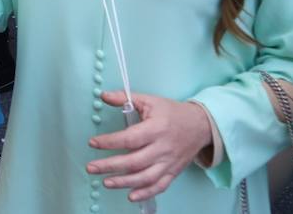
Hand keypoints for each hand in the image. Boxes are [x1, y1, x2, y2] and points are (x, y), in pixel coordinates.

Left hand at [87, 92, 213, 201]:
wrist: (201, 125)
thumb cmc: (172, 112)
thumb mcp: (150, 100)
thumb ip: (125, 98)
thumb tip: (103, 95)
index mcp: (156, 129)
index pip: (130, 139)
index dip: (110, 142)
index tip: (93, 143)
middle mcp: (162, 148)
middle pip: (134, 161)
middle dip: (110, 166)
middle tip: (91, 167)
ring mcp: (168, 163)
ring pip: (145, 177)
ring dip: (124, 182)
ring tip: (105, 182)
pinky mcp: (173, 172)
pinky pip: (160, 186)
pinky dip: (145, 193)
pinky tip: (131, 196)